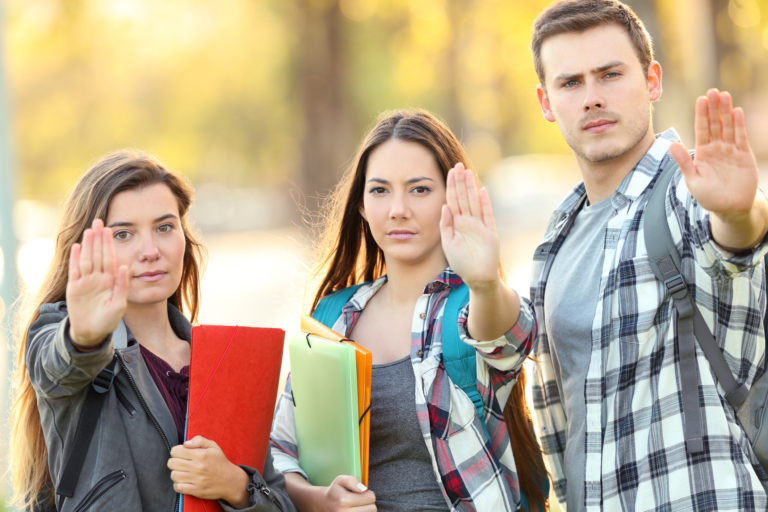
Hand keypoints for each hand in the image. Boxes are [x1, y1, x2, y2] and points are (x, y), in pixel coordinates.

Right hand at [66, 218, 128, 347]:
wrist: (92, 333)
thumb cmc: (108, 320)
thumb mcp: (119, 305)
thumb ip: (121, 286)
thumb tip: (125, 267)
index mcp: (111, 280)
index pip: (110, 258)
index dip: (109, 244)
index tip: (111, 229)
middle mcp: (98, 278)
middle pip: (98, 254)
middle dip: (99, 238)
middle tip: (99, 221)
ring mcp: (86, 281)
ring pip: (87, 259)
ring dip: (88, 245)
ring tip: (89, 230)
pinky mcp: (74, 287)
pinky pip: (75, 270)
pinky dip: (75, 258)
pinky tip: (77, 247)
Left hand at [168, 436, 249, 506]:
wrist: (230, 481)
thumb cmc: (220, 462)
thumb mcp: (213, 446)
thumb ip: (199, 440)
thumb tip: (185, 444)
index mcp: (201, 454)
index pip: (175, 451)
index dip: (176, 451)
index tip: (181, 454)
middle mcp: (198, 466)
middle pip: (171, 463)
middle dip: (174, 462)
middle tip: (181, 463)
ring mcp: (196, 479)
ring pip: (173, 475)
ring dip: (176, 473)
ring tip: (183, 472)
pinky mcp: (196, 490)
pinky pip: (178, 487)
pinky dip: (178, 485)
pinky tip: (184, 481)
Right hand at [322, 475, 375, 510]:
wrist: (324, 505)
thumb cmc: (335, 492)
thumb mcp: (340, 480)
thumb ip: (352, 481)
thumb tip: (364, 489)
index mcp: (343, 500)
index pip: (371, 498)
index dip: (368, 494)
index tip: (362, 494)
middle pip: (372, 509)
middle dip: (368, 503)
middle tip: (360, 501)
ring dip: (366, 510)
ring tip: (358, 506)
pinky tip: (356, 511)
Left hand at [440, 163, 500, 289]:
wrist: (477, 278)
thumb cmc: (462, 262)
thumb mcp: (448, 243)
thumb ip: (446, 225)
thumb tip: (444, 206)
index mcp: (457, 223)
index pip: (453, 200)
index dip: (451, 186)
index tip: (449, 171)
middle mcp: (469, 221)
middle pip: (464, 197)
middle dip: (460, 181)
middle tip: (457, 165)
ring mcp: (480, 225)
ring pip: (474, 202)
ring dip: (471, 187)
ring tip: (468, 172)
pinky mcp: (490, 232)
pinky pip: (487, 215)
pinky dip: (485, 203)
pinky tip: (482, 191)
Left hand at [670, 89, 759, 219]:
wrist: (730, 208)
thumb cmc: (709, 196)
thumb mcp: (693, 179)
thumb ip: (683, 162)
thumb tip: (671, 144)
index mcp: (702, 152)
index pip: (701, 129)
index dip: (701, 114)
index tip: (701, 99)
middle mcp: (716, 148)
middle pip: (715, 124)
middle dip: (713, 108)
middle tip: (713, 91)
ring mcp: (731, 150)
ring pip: (728, 127)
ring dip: (726, 111)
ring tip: (724, 95)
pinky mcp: (744, 155)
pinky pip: (741, 137)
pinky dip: (739, 125)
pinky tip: (737, 112)